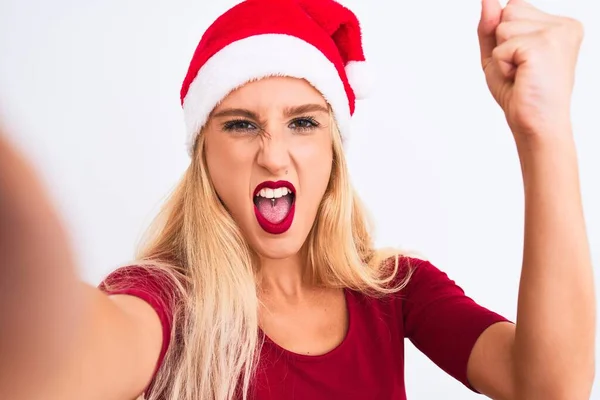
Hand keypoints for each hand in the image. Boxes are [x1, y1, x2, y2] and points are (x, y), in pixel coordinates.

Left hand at [477, 0, 583, 141]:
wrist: (536, 124)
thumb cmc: (521, 94)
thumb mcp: (498, 55)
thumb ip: (491, 26)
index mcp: (559, 25)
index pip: (515, 6)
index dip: (505, 35)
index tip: (521, 60)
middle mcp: (563, 24)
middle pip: (509, 10)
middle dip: (502, 43)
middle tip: (520, 69)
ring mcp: (557, 32)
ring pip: (503, 25)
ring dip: (502, 55)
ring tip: (521, 74)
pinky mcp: (544, 44)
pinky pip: (501, 46)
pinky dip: (502, 65)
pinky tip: (520, 78)